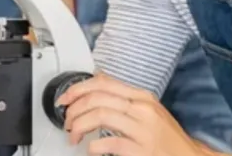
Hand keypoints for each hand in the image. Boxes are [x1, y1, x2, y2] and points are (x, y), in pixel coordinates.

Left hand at [59, 75, 210, 155]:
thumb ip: (124, 101)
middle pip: (97, 98)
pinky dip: (94, 146)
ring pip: (100, 115)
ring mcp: (143, 129)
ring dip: (79, 126)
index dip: (77, 89)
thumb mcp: (148, 112)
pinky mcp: (142, 150)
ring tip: (75, 136)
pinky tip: (92, 149)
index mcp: (142, 97)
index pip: (103, 83)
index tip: (65, 99)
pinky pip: (110, 143)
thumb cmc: (166, 138)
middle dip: (74, 109)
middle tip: (67, 123)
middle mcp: (142, 109)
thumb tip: (93, 92)